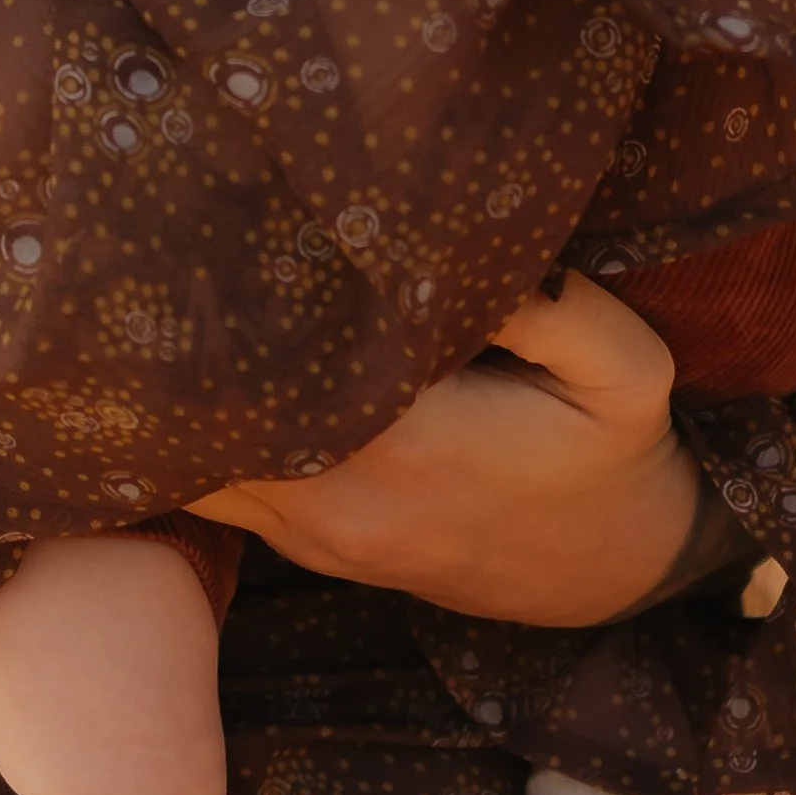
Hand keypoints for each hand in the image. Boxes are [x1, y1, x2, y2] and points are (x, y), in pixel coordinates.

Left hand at [190, 275, 705, 626]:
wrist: (611, 572)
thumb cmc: (612, 453)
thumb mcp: (624, 368)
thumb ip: (552, 307)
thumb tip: (450, 244)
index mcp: (405, 442)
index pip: (274, 360)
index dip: (232, 290)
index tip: (212, 222)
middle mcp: (335, 497)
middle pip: (205, 415)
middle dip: (181, 332)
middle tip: (171, 238)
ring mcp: (308, 532)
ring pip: (192, 460)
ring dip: (176, 389)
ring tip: (171, 293)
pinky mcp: (302, 545)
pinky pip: (212, 488)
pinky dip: (193, 431)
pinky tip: (195, 364)